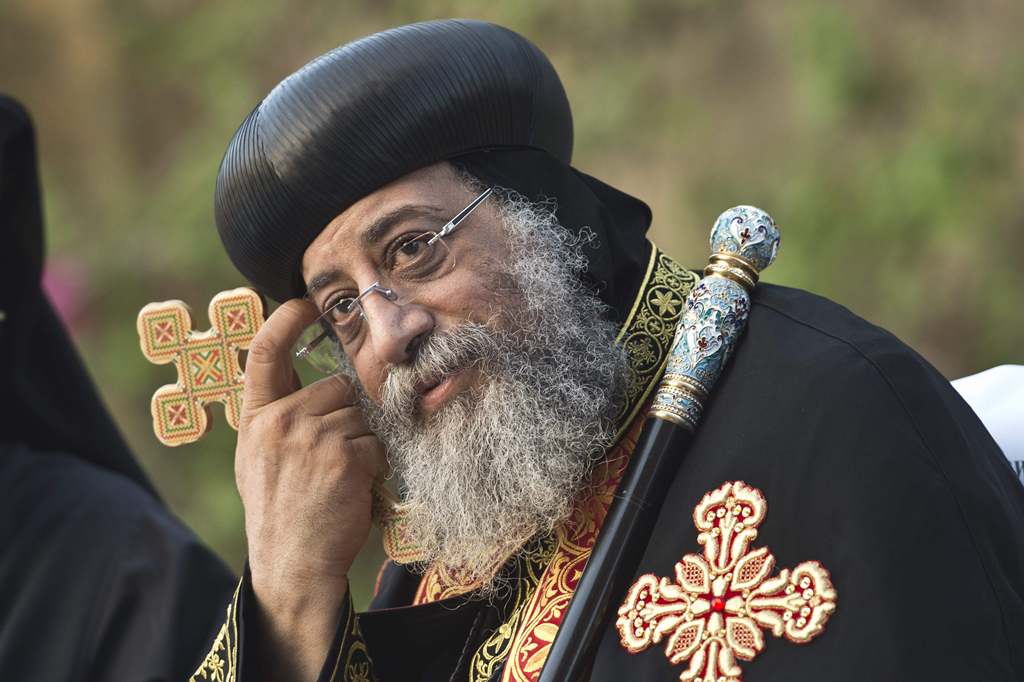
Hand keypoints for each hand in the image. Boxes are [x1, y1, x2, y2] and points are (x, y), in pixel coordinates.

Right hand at [236, 299, 384, 680]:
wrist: (292, 563)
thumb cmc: (282, 511)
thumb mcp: (260, 459)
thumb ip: (280, 419)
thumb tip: (320, 386)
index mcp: (255, 419)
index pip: (263, 353)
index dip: (285, 320)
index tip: (304, 301)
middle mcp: (279, 421)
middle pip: (337, 387)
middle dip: (347, 414)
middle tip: (333, 458)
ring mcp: (311, 436)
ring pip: (361, 414)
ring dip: (362, 441)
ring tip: (340, 477)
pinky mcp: (342, 455)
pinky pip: (376, 442)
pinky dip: (374, 464)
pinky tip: (353, 488)